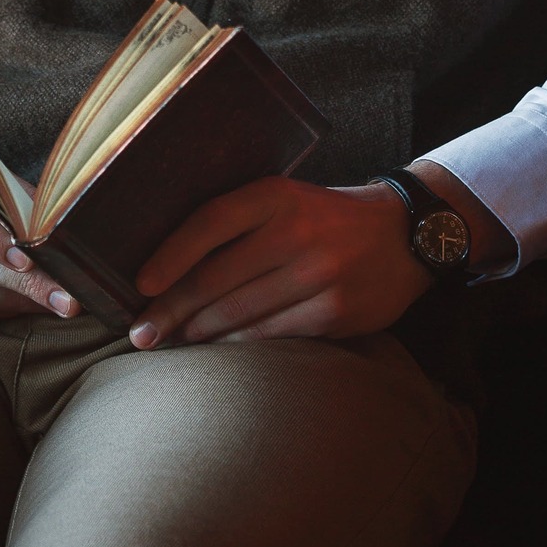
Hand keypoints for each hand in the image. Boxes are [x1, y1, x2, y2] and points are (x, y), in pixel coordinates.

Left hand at [129, 174, 430, 349]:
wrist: (405, 235)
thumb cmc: (327, 217)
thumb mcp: (287, 199)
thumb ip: (240, 219)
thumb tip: (169, 262)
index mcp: (279, 195)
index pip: (211, 221)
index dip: (171, 255)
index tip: (140, 285)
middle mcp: (298, 231)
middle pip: (218, 278)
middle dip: (171, 311)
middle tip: (140, 334)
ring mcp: (320, 274)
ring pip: (240, 313)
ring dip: (198, 334)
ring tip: (170, 344)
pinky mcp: (335, 312)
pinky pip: (271, 336)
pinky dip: (237, 346)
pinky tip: (216, 350)